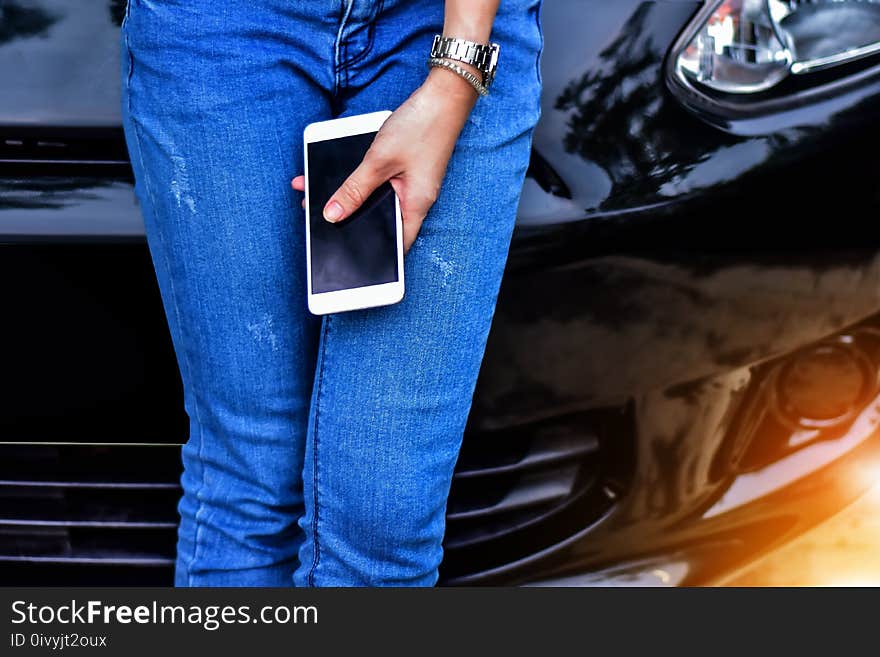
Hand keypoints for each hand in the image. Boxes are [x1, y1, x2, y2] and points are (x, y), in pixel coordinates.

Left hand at [291, 66, 479, 252]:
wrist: (442, 96)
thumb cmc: (420, 127)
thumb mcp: (379, 160)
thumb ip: (354, 189)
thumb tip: (331, 214)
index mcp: (414, 206)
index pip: (395, 246)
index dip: (372, 255)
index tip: (345, 259)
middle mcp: (414, 200)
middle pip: (379, 222)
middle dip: (348, 222)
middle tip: (316, 219)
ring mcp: (410, 186)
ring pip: (375, 202)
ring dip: (348, 198)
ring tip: (313, 193)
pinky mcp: (405, 172)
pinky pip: (378, 185)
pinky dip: (358, 182)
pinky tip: (337, 176)